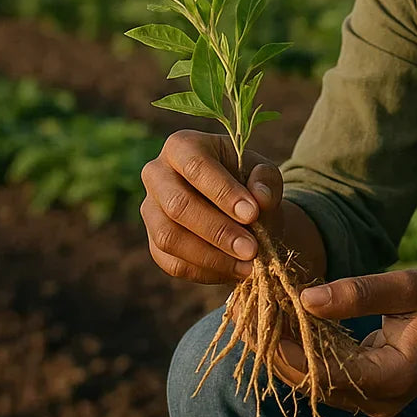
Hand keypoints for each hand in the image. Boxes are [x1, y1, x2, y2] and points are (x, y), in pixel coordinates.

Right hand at [140, 129, 282, 283]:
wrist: (238, 207)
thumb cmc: (249, 180)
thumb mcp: (264, 171)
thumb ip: (266, 180)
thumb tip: (259, 198)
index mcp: (182, 145)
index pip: (197, 167)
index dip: (223, 192)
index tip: (252, 214)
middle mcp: (156, 174)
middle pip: (177, 205)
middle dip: (218, 230)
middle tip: (251, 249)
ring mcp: (150, 210)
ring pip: (169, 237)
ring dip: (212, 256)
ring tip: (248, 264)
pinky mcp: (153, 243)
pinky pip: (172, 263)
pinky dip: (206, 271)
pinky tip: (235, 271)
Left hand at [271, 268, 416, 416]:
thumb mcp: (409, 286)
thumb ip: (359, 293)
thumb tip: (306, 299)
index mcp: (390, 377)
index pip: (322, 371)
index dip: (285, 347)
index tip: (259, 316)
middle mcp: (377, 401)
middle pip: (310, 381)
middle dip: (275, 346)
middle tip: (246, 310)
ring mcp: (372, 401)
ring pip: (313, 381)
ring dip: (285, 348)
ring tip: (258, 311)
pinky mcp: (366, 391)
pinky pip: (325, 374)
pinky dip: (303, 349)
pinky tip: (284, 321)